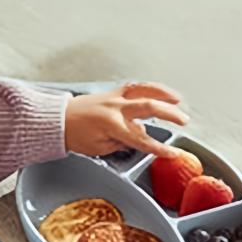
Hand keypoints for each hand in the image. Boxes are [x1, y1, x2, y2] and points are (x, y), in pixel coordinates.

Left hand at [64, 81, 187, 158]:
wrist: (58, 119)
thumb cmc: (76, 135)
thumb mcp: (100, 148)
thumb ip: (122, 142)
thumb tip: (139, 137)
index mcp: (111, 125)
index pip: (142, 138)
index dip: (159, 148)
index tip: (173, 153)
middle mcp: (115, 107)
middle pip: (148, 108)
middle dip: (168, 114)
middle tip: (183, 121)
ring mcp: (114, 96)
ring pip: (143, 90)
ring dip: (162, 92)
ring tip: (177, 99)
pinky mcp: (112, 92)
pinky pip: (134, 87)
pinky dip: (148, 87)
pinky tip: (159, 91)